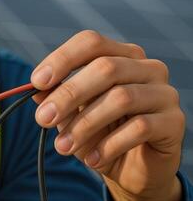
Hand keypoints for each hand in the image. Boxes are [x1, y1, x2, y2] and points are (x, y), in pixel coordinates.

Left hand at [31, 30, 184, 200]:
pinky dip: (109, 144)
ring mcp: (163, 92)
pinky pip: (140, 127)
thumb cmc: (99, 132)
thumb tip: (35, 90)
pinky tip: (92, 160)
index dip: (62, 59)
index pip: (91, 43)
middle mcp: (146, 67)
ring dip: (84, 124)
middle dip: (68, 94)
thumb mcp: (71, 113)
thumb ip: (55, 97)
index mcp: (120, 55)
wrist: (132, 168)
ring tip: (62, 146)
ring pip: (120, 97)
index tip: (36, 82)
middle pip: (104, 67)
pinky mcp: (174, 121)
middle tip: (43, 119)